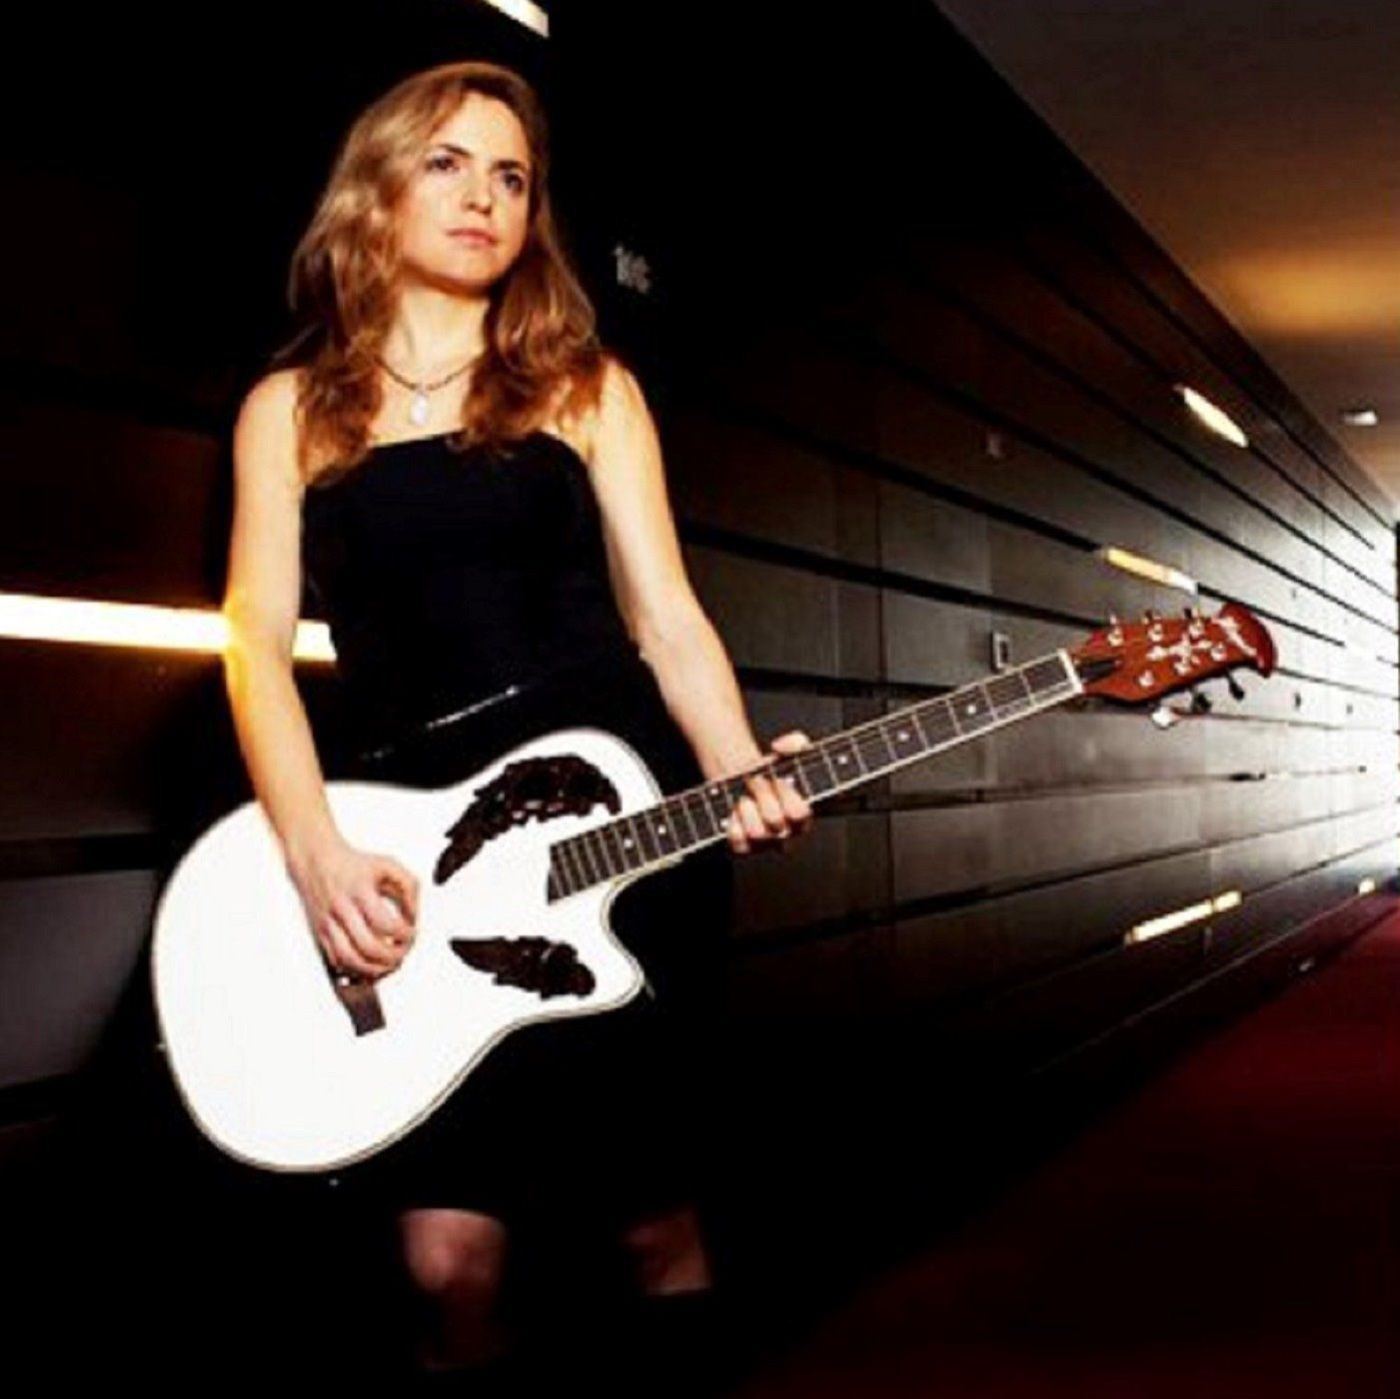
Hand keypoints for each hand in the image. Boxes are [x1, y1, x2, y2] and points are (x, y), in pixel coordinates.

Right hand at [286, 834, 420, 980]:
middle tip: (402, 953)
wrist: (315, 860)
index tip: (411, 933)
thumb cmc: (352, 864)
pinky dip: (354, 970)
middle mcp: (341, 909)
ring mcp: (328, 924)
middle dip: (391, 957)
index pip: (384, 923)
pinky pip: (336, 961)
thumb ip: (408, 886)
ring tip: (388, 965)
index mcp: (359, 892)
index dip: (403, 934)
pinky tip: (369, 966)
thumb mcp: (387, 865)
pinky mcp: (320, 934)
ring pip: (349, 960)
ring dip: (373, 969)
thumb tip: (413, 913)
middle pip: (367, 946)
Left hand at [725, 730, 815, 854]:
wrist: (745, 784)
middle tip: (754, 781)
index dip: (786, 793)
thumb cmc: (772, 773)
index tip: (776, 777)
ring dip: (746, 809)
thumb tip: (781, 746)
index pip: (800, 813)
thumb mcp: (788, 754)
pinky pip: (738, 842)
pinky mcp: (745, 847)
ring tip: (743, 797)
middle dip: (761, 793)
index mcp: (802, 814)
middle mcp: (787, 832)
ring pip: (757, 834)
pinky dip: (733, 824)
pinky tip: (734, 811)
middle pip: (776, 821)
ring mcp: (766, 843)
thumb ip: (795, 744)